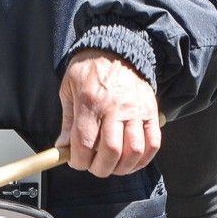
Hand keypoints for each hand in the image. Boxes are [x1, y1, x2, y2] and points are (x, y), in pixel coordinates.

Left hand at [57, 48, 159, 176]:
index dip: (79, 160)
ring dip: (121, 167)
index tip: (76, 162)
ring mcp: (135, 111)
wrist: (118, 49)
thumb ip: (67, 120)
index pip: (85, 142)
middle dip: (99, 168)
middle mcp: (114, 107)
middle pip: (111, 151)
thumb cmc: (90, 68)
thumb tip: (63, 147)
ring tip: (112, 165)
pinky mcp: (151, 112)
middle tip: (93, 166)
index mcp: (90, 101)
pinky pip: (153, 143)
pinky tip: (131, 161)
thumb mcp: (69, 88)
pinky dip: (143, 159)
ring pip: (133, 151)